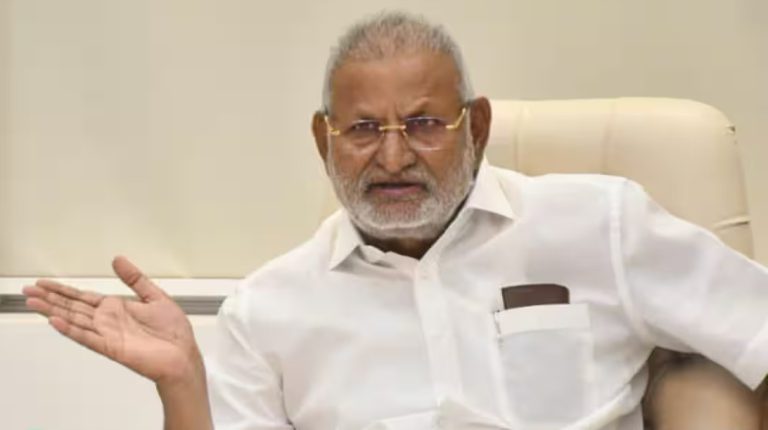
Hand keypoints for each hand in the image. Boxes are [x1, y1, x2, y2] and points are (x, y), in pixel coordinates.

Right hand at [23, 256, 201, 384]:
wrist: (183, 355)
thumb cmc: (173, 331)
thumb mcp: (155, 296)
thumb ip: (135, 279)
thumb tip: (118, 259)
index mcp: (117, 308)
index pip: (83, 297)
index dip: (63, 290)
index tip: (44, 284)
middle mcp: (108, 321)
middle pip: (73, 307)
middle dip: (51, 298)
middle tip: (28, 290)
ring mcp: (107, 334)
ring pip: (74, 320)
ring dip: (53, 312)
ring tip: (33, 303)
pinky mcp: (112, 347)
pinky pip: (87, 338)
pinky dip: (71, 330)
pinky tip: (55, 321)